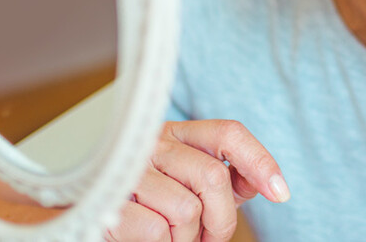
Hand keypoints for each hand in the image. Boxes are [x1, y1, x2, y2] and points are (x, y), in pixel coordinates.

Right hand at [106, 120, 288, 240]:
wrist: (85, 213)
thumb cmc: (146, 202)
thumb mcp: (188, 182)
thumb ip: (226, 177)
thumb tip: (264, 182)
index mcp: (177, 133)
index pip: (229, 133)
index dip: (260, 161)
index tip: (280, 192)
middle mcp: (152, 143)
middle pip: (213, 176)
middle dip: (221, 220)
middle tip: (209, 237)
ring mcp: (129, 170)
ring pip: (187, 209)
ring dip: (188, 238)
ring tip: (173, 237)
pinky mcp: (110, 202)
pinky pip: (158, 232)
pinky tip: (150, 239)